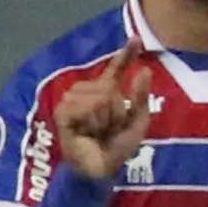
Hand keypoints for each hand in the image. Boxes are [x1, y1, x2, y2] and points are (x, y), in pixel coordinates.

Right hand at [51, 50, 158, 180]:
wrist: (101, 168)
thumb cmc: (117, 147)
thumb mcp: (137, 121)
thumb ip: (140, 96)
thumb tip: (144, 70)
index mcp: (108, 92)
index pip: (116, 69)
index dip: (126, 54)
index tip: (136, 38)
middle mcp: (89, 91)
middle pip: (109, 88)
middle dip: (116, 111)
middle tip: (109, 128)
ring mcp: (73, 100)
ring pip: (99, 98)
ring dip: (104, 119)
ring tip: (97, 131)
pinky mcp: (62, 111)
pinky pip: (85, 107)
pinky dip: (91, 122)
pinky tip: (86, 132)